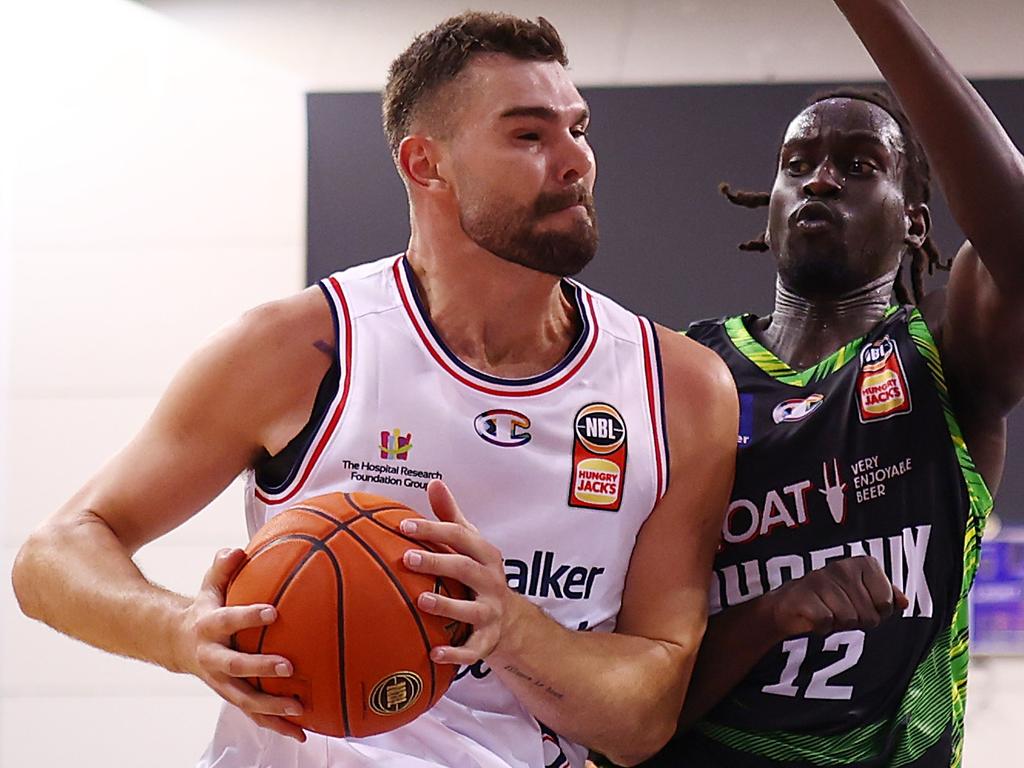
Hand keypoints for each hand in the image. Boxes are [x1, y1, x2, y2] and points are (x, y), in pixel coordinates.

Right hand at [176, 548, 306, 741]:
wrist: (175, 643)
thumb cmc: (204, 609)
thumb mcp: (209, 586)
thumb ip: (223, 567)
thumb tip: (236, 549)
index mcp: (209, 628)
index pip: (229, 620)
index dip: (248, 616)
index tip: (272, 611)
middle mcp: (212, 658)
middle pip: (236, 667)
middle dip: (261, 669)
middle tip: (289, 666)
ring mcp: (221, 682)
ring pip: (245, 700)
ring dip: (271, 708)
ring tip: (299, 710)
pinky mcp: (232, 696)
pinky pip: (254, 715)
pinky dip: (276, 726)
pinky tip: (302, 731)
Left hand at [400, 480, 514, 664]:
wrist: (512, 621)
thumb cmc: (480, 574)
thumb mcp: (471, 544)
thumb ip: (452, 517)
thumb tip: (435, 482)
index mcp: (485, 556)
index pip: (461, 537)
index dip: (434, 529)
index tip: (403, 526)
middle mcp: (492, 582)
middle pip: (466, 568)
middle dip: (438, 562)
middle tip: (407, 558)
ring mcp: (491, 612)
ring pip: (472, 609)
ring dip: (447, 605)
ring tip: (421, 601)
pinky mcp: (488, 641)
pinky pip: (473, 650)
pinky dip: (456, 653)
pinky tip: (434, 654)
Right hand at [767, 555, 909, 637]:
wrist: (790, 605)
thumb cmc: (831, 601)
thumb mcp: (863, 598)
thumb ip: (886, 597)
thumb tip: (903, 601)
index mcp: (862, 564)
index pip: (886, 602)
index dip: (876, 611)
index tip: (862, 606)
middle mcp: (842, 567)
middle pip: (869, 614)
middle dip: (857, 621)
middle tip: (842, 612)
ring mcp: (821, 580)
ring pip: (848, 619)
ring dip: (839, 624)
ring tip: (828, 613)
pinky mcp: (804, 596)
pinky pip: (827, 623)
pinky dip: (822, 627)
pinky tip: (815, 618)